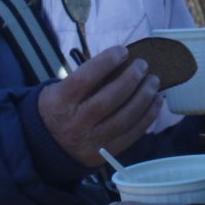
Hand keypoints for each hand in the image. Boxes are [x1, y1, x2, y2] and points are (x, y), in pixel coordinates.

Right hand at [39, 45, 161, 165]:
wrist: (47, 146)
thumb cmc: (59, 108)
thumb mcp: (60, 89)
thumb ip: (87, 78)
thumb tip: (123, 62)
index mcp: (60, 102)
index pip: (84, 79)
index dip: (106, 62)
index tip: (123, 51)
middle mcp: (75, 123)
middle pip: (108, 100)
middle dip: (130, 80)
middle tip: (143, 65)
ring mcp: (91, 141)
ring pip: (124, 119)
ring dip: (144, 97)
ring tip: (154, 81)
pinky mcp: (105, 153)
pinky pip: (131, 135)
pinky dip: (148, 117)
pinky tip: (157, 101)